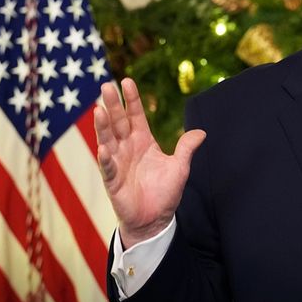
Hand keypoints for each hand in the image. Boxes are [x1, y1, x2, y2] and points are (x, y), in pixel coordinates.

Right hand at [94, 78, 205, 247]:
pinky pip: (108, 167)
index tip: (127, 81)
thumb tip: (202, 132)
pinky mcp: (112, 181)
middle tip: (106, 86)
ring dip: (103, 126)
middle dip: (113, 105)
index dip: (132, 100)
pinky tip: (104, 148)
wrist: (155, 219)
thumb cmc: (164, 192)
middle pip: (118, 122)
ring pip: (108, 140)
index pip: (135, 116)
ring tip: (99, 110)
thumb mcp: (180, 167)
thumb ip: (187, 148)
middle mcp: (127, 148)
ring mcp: (117, 163)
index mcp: (143, 141)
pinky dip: (105, 158)